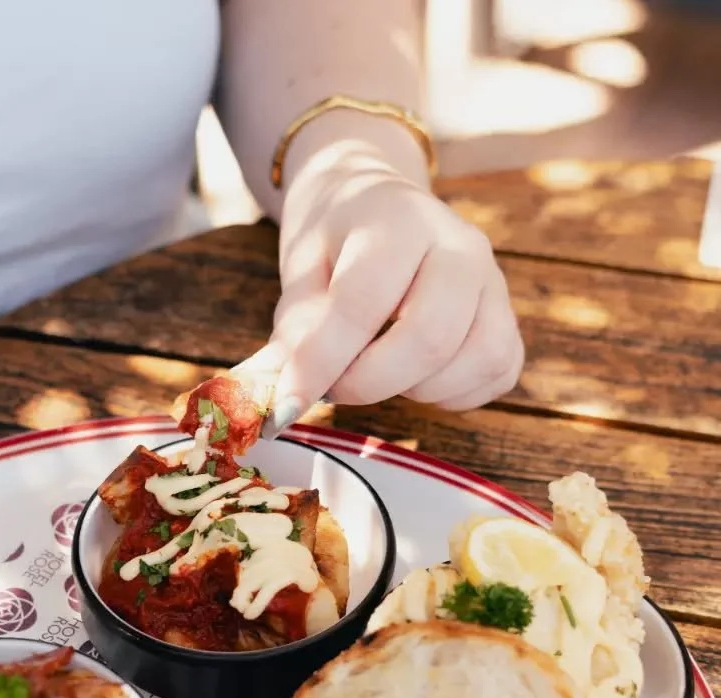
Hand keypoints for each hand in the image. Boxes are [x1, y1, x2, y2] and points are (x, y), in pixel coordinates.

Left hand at [264, 143, 523, 424]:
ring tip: (378, 371)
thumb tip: (278, 397)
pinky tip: (417, 376)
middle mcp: (460, 245)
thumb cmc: (336, 241)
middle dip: (370, 383)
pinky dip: (454, 394)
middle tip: (334, 386)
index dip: (322, 363)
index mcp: (399, 220)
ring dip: (415, 389)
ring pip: (473, 360)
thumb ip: (295, 332)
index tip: (287, 406)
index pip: (362, 304)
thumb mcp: (302, 271)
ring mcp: (493, 281)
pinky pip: (497, 372)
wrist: (379, 201)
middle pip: (430, 339)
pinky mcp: (509, 317)